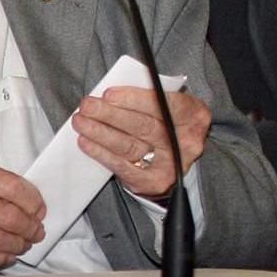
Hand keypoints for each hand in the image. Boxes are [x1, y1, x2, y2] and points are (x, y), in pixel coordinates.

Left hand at [74, 87, 215, 198]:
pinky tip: (86, 142)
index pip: (165, 105)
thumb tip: (112, 94)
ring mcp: (172, 164)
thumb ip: (151, 97)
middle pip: (144, 126)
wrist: (178, 156)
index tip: (108, 94)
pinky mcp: (155, 182)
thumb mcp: (171, 104)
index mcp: (195, 115)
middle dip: (111, 114)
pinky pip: (123, 167)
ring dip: (101, 133)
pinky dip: (102, 153)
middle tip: (86, 106)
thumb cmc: (169, 122)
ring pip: (130, 146)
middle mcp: (188, 142)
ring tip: (81, 122)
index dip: (135, 99)